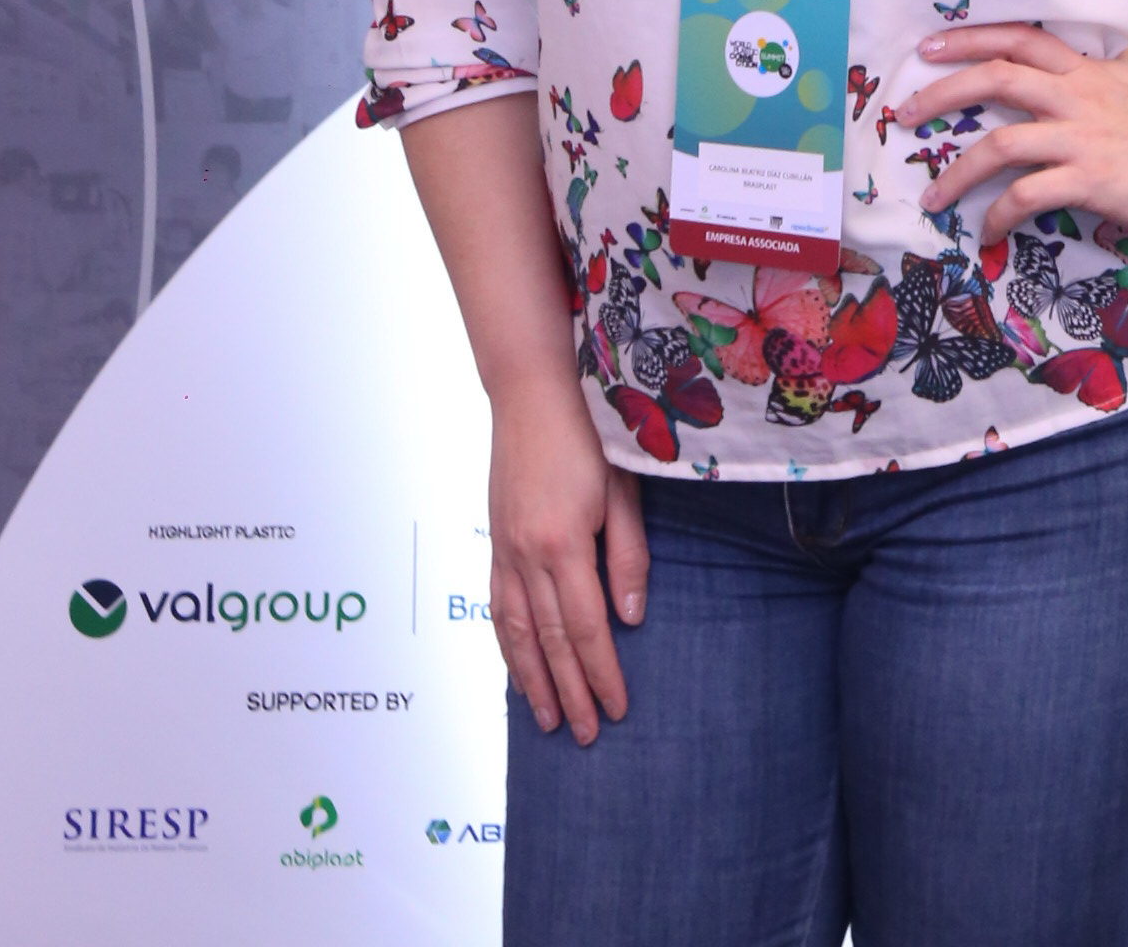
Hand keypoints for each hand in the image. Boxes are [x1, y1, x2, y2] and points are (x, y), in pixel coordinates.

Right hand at [486, 370, 648, 744]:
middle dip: (569, 692)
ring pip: (516, 633)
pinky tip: (518, 666)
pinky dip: (508, 645)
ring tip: (546, 721)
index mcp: (562, 544)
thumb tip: (631, 621)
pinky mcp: (496, 542)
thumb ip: (628, 556)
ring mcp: (505, 550)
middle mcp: (526, 555)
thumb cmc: (588, 432)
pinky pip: (499, 607)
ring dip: (532, 681)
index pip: (586, 629)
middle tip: (585, 736)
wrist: (533, 391)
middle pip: (550, 642)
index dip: (602, 674)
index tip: (617, 709)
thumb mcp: (623, 489)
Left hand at [903, 21, 1127, 247]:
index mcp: (1083, 71)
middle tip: (908, 111)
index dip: (970, 38)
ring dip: (958, 172)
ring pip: (1001, 144)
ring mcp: (1080, 139)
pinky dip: (998, 215)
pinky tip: (987, 231)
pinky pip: (1027, 196)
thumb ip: (1103, 66)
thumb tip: (1093, 49)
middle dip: (944, 92)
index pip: (1019, 40)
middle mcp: (1075, 97)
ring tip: (934, 196)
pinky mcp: (1088, 180)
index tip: (930, 46)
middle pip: (996, 78)